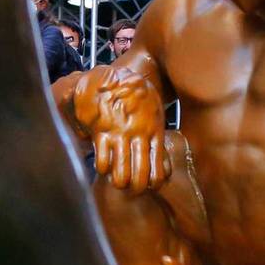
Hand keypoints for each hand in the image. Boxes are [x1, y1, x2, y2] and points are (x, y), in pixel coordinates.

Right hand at [71, 67, 170, 193]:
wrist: (117, 75)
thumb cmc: (138, 93)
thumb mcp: (156, 113)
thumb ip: (157, 136)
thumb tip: (162, 161)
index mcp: (154, 132)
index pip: (158, 170)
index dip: (153, 184)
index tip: (149, 185)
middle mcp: (138, 137)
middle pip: (139, 178)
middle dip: (135, 188)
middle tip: (131, 188)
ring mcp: (120, 135)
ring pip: (120, 175)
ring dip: (118, 181)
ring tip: (117, 180)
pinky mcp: (102, 132)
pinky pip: (102, 161)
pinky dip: (102, 168)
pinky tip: (104, 165)